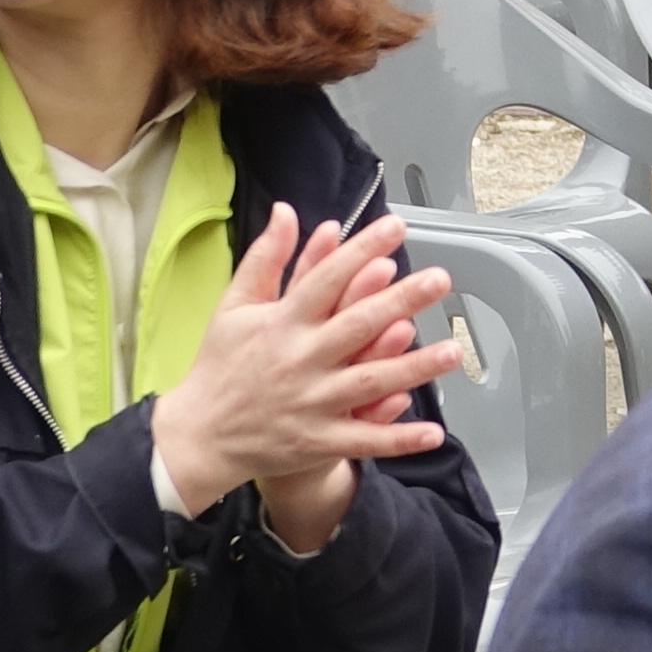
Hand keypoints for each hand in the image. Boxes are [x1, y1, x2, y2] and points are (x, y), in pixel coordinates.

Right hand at [149, 210, 468, 554]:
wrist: (199, 435)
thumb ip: (266, 258)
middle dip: (400, 300)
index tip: (395, 229)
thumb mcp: (234, 306)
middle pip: (356, 324)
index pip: (327, 279)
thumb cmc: (220, 365)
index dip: (362, 251)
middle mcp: (299, 359)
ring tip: (453, 350)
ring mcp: (311, 402)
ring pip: (369, 381)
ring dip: (413, 367)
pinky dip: (398, 438)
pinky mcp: (318, 440)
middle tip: (439, 279)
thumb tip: (286, 210)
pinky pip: (364, 440)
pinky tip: (433, 433)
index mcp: (281, 322)